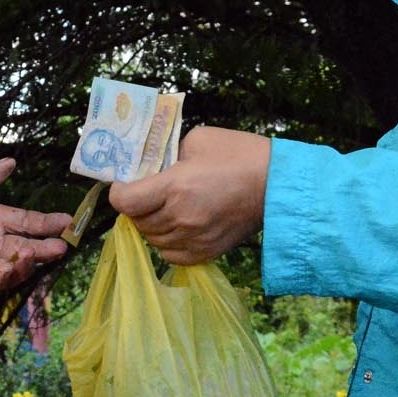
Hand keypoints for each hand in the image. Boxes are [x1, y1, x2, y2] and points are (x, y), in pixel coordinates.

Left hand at [0, 158, 73, 293]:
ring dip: (29, 262)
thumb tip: (10, 162)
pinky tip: (16, 266)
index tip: (69, 221)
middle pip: (25, 244)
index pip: (25, 220)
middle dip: (46, 246)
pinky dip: (5, 277)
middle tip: (64, 245)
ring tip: (43, 253)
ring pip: (12, 266)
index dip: (46, 222)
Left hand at [107, 126, 271, 264]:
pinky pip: (171, 255)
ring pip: (152, 240)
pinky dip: (168, 242)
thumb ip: (168, 154)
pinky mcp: (206, 253)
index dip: (119, 193)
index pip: (124, 202)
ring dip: (152, 225)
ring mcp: (194, 239)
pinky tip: (178, 226)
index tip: (125, 185)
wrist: (278, 186)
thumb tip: (151, 167)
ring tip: (165, 209)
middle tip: (147, 194)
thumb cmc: (240, 155)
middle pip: (137, 222)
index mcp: (175, 187)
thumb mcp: (198, 140)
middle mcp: (181, 218)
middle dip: (137, 207)